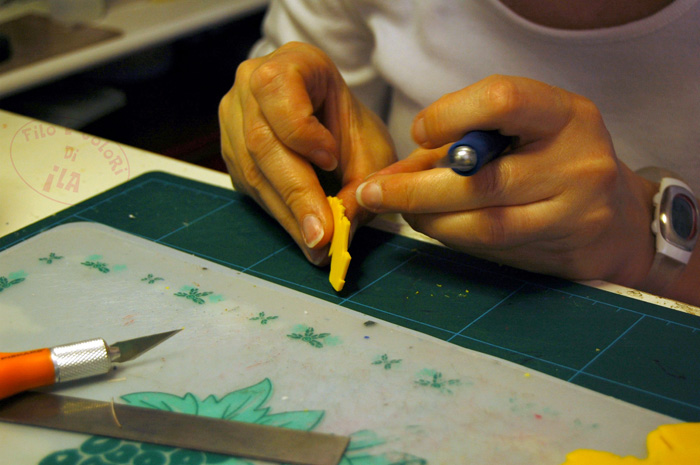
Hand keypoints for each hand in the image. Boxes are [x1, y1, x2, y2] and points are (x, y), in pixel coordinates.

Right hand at [219, 42, 394, 264]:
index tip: (331, 161)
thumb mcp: (369, 147)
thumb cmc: (350, 125)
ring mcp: (233, 119)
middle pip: (261, 141)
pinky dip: (279, 213)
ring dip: (287, 212)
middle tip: (322, 235)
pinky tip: (302, 232)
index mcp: (290, 63)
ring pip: (252, 170)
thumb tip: (341, 233)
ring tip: (317, 245)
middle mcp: (250, 85)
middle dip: (296, 194)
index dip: (302, 130)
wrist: (331, 119)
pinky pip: (249, 186)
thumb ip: (361, 184)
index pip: (277, 89)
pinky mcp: (231, 152)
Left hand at [356, 75, 657, 287]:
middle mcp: (578, 160)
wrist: (616, 220)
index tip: (418, 133)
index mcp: (566, 114)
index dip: (449, 115)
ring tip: (401, 211)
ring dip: (428, 219)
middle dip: (414, 188)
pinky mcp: (563, 249)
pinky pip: (492, 246)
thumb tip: (392, 170)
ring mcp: (575, 211)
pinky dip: (452, 236)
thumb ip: (466, 138)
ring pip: (483, 222)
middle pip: (482, 178)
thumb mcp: (525, 131)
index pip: (503, 101)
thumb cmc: (555, 161)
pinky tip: (434, 226)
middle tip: (373, 192)